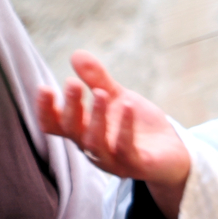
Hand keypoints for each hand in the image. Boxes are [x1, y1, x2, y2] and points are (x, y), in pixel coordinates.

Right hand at [35, 51, 191, 218]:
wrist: (173, 153)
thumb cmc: (138, 126)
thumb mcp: (117, 98)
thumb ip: (97, 80)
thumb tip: (76, 54)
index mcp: (83, 131)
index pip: (54, 126)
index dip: (45, 110)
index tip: (44, 87)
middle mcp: (93, 148)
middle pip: (73, 131)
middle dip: (71, 107)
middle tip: (73, 83)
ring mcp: (113, 160)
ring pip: (95, 143)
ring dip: (96, 118)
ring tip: (100, 93)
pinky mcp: (137, 165)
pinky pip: (127, 150)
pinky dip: (125, 129)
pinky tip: (129, 106)